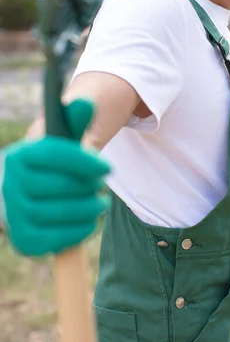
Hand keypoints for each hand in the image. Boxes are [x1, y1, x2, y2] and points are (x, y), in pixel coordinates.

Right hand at [2, 99, 110, 256]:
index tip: (107, 168)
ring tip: (99, 204)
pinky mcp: (23, 239)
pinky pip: (54, 240)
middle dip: (88, 186)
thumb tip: (85, 102)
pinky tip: (88, 222)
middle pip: (59, 185)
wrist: (35, 189)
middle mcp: (10, 184)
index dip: (84, 161)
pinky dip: (77, 232)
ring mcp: (14, 213)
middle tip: (100, 186)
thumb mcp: (64, 139)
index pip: (53, 154)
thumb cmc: (55, 162)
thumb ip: (76, 120)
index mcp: (19, 155)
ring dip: (87, 209)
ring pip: (59, 213)